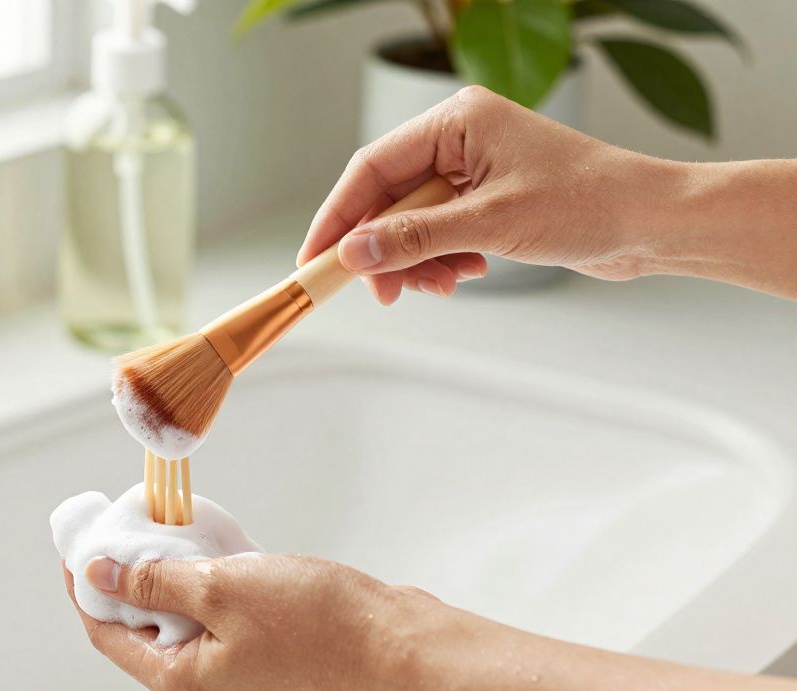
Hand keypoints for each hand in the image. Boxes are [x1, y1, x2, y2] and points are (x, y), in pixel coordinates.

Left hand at [62, 553, 435, 690]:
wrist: (399, 648)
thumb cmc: (322, 627)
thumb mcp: (221, 586)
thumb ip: (154, 581)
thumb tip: (100, 575)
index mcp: (183, 686)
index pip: (107, 635)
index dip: (88, 588)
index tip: (80, 547)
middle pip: (142, 634)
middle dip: (132, 581)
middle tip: (132, 531)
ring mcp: (237, 685)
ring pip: (183, 628)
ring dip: (175, 583)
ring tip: (177, 538)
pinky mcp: (266, 668)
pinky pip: (219, 629)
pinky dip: (211, 594)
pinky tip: (221, 559)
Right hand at [297, 85, 690, 303]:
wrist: (651, 223)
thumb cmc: (588, 204)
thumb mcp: (489, 225)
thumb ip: (413, 238)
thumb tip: (353, 255)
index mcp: (456, 121)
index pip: (372, 168)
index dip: (338, 218)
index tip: (315, 260)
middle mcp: (460, 139)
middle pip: (388, 199)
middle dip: (383, 250)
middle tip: (382, 293)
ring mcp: (473, 170)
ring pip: (411, 222)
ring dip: (415, 261)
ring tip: (439, 286)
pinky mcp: (487, 199)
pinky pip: (438, 232)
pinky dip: (440, 260)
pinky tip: (464, 274)